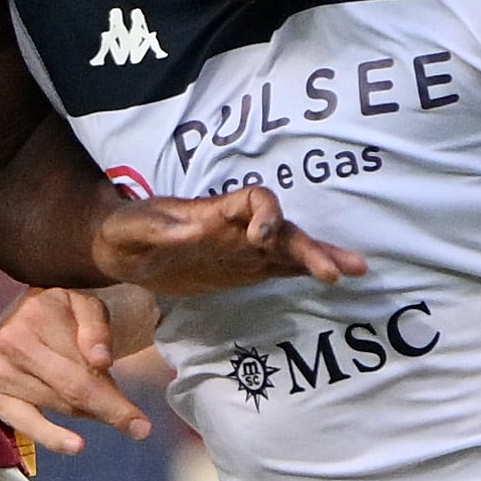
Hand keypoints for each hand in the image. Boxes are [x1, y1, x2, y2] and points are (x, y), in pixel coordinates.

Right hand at [0, 288, 158, 455]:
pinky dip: (50, 437)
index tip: (140, 418)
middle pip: (72, 388)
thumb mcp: (85, 306)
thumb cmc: (59, 314)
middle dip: (109, 410)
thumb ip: (96, 327)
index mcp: (36, 315)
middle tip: (139, 429)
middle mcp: (14, 344)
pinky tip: (75, 445)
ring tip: (102, 406)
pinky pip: (25, 424)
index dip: (114, 392)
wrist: (22, 319)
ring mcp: (2, 373)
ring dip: (88, 412)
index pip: (83, 362)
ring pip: (60, 405)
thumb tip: (101, 360)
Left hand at [87, 183, 363, 299]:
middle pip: (282, 230)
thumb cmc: (125, 231)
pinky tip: (334, 280)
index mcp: (214, 211)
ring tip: (357, 270)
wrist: (122, 249)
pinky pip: (281, 269)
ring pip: (290, 250)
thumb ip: (162, 229)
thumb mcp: (134, 228)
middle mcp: (237, 227)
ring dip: (321, 258)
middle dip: (308, 247)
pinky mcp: (244, 270)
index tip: (263, 236)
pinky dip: (307, 273)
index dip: (264, 213)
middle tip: (335, 270)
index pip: (250, 200)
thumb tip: (198, 230)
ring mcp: (244, 249)